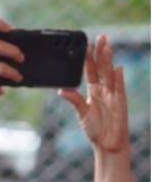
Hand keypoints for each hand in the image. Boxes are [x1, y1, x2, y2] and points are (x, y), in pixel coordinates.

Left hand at [58, 35, 128, 155]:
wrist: (107, 144)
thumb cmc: (95, 129)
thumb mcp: (81, 113)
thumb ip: (74, 100)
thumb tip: (61, 90)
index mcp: (93, 91)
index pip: (90, 71)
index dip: (88, 59)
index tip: (86, 45)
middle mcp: (103, 90)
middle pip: (102, 67)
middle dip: (101, 52)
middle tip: (100, 37)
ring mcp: (113, 94)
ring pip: (110, 74)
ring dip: (109, 60)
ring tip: (107, 47)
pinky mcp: (120, 102)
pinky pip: (119, 88)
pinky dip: (118, 79)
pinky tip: (117, 69)